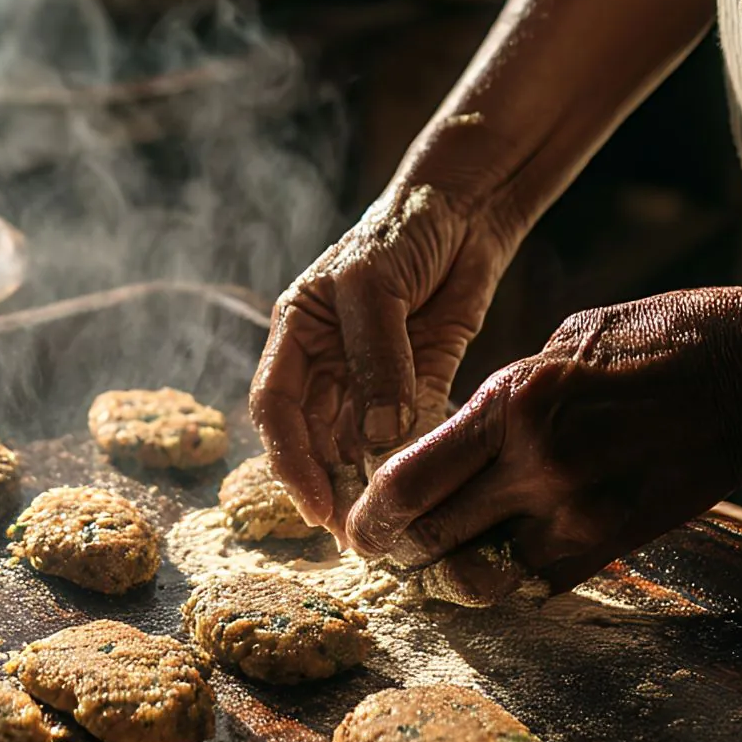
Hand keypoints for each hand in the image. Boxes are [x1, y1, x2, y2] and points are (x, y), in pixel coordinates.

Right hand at [250, 181, 523, 542]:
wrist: (467, 206)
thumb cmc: (403, 229)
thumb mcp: (373, 284)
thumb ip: (375, 359)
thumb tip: (377, 437)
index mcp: (295, 335)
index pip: (275, 409)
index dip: (288, 460)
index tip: (313, 504)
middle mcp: (326, 364)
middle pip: (314, 439)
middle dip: (329, 486)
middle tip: (354, 534)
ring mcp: (371, 378)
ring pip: (357, 445)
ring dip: (367, 485)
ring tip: (387, 526)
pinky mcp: (419, 384)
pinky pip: (407, 433)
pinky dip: (409, 462)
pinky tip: (419, 491)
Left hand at [345, 287, 741, 592]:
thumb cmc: (662, 338)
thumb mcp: (561, 341)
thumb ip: (503, 398)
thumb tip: (457, 437)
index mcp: (510, 403)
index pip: (409, 480)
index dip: (372, 516)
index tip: (358, 530)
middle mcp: (536, 463)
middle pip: (432, 536)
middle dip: (400, 552)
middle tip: (388, 555)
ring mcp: (579, 510)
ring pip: (482, 572)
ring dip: (454, 572)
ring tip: (442, 563)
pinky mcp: (618, 541)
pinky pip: (539, 582)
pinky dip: (513, 578)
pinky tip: (506, 560)